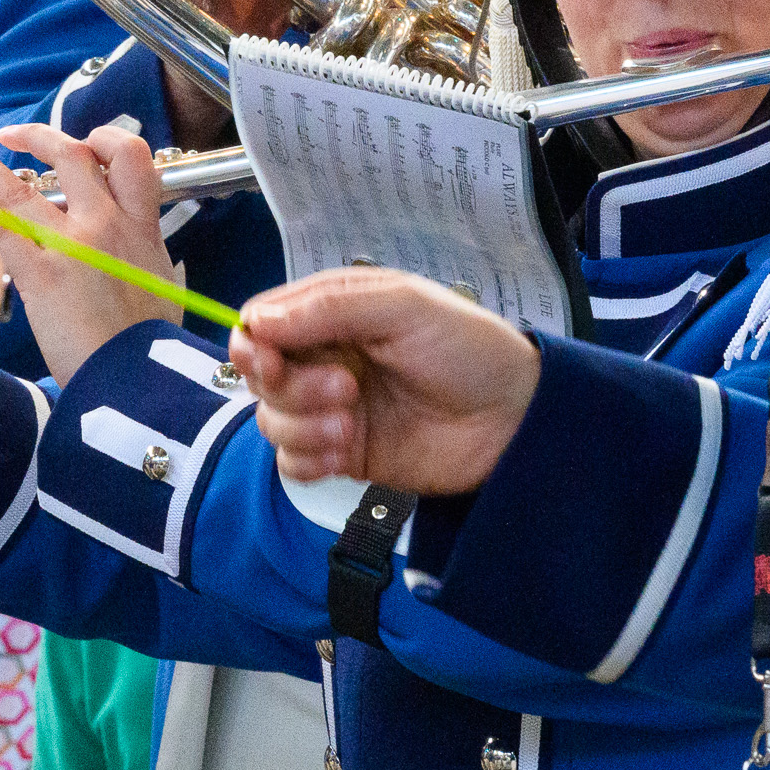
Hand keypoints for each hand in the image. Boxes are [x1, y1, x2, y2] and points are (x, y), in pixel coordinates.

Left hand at [0, 121, 179, 374]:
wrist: (140, 384)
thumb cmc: (154, 348)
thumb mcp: (167, 293)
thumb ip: (154, 266)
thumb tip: (162, 262)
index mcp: (142, 229)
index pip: (133, 158)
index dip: (107, 140)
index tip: (86, 142)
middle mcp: (107, 227)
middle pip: (74, 155)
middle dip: (40, 137)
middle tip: (15, 135)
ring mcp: (71, 247)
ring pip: (22, 188)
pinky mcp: (40, 277)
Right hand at [228, 270, 541, 491]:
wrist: (514, 421)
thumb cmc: (468, 349)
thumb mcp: (403, 307)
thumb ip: (329, 307)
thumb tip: (257, 322)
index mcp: (335, 313)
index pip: (263, 322)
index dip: (255, 342)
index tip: (272, 361)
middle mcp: (326, 358)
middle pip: (260, 374)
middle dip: (288, 387)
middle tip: (344, 389)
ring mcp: (332, 409)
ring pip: (271, 420)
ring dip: (300, 425)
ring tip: (347, 426)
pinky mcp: (343, 454)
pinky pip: (291, 462)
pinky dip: (305, 459)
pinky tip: (341, 454)